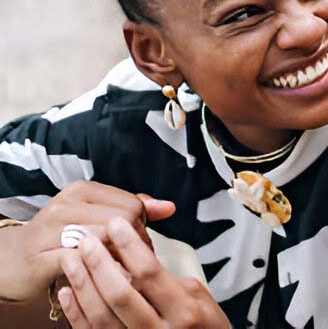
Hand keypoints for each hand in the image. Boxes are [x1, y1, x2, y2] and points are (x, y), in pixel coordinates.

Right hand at [0, 182, 173, 301]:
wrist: (12, 261)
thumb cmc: (59, 238)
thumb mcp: (94, 216)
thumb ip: (131, 209)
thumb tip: (169, 207)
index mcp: (82, 190)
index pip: (132, 206)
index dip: (142, 230)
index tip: (138, 246)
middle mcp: (65, 204)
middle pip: (123, 222)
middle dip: (134, 246)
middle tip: (133, 262)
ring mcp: (50, 229)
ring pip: (106, 241)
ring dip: (119, 261)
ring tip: (121, 271)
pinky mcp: (41, 256)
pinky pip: (83, 263)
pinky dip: (99, 273)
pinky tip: (102, 279)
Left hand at [58, 218, 226, 328]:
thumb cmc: (204, 327)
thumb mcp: (202, 299)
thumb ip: (171, 281)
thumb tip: (138, 261)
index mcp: (183, 311)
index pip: (150, 273)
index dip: (130, 247)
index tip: (115, 225)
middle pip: (121, 294)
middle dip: (100, 264)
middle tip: (87, 240)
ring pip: (101, 316)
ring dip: (83, 285)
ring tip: (71, 260)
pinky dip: (76, 313)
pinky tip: (67, 291)